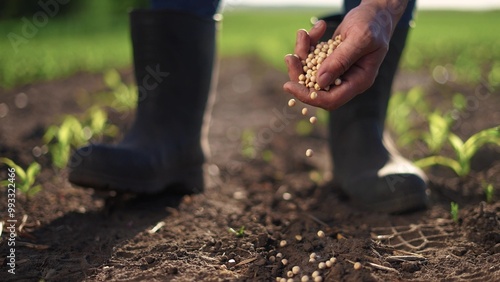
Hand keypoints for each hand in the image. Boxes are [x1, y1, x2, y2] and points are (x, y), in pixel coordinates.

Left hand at [283, 1, 406, 109]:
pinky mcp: (330, 60)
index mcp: (359, 81)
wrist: (376, 12)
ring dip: (302, 54)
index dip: (309, 96)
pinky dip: (308, 44)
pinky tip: (317, 28)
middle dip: (299, 74)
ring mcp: (337, 71)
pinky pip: (312, 58)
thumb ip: (341, 60)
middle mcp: (347, 80)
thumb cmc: (374, 24)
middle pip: (316, 89)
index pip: (331, 99)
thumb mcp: (360, 39)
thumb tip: (319, 82)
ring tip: (303, 34)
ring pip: (310, 72)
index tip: (290, 86)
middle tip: (290, 58)